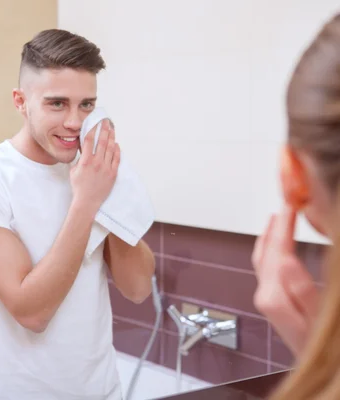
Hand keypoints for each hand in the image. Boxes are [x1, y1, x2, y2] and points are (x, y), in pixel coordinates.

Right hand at [71, 120, 119, 213]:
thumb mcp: (74, 171)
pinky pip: (116, 159)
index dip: (92, 130)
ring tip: (112, 130)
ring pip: (110, 148)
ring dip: (111, 137)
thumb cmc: (79, 187)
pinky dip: (117, 150)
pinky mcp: (113, 173)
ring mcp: (106, 168)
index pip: (89, 141)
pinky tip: (116, 144)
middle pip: (102, 141)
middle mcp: (97, 163)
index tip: (95, 123)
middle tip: (106, 122)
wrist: (87, 201)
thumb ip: (79, 159)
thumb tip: (83, 150)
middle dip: (104, 130)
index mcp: (85, 161)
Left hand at [251, 204, 319, 355]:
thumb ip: (302, 291)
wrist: (320, 375)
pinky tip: (278, 247)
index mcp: (274, 298)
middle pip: (265, 255)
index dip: (282, 228)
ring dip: (270, 238)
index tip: (290, 206)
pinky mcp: (275, 304)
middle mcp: (265, 297)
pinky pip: (267, 270)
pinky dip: (271, 252)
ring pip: (263, 261)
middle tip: (286, 204)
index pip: (276, 253)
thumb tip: (284, 259)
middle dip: (274, 228)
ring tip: (279, 218)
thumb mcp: (320, 319)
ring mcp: (268, 301)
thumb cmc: (324, 350)